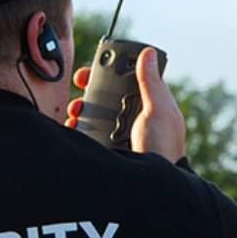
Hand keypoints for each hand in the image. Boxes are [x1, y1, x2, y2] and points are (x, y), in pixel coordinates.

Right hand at [64, 47, 185, 163]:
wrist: (152, 184)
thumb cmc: (164, 146)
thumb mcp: (159, 111)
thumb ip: (151, 83)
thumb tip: (148, 53)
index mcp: (148, 104)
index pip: (125, 81)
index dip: (110, 71)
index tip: (94, 67)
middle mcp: (132, 117)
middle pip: (106, 95)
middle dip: (90, 88)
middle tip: (79, 84)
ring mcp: (117, 133)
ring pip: (93, 114)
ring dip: (81, 108)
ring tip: (75, 109)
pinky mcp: (106, 148)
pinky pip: (87, 134)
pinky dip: (76, 128)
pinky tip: (72, 126)